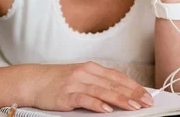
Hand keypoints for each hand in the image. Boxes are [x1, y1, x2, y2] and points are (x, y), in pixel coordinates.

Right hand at [33, 62, 152, 112]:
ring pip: (103, 91)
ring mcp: (76, 83)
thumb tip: (120, 94)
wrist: (32, 81)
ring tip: (133, 106)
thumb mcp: (80, 77)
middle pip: (114, 84)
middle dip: (133, 93)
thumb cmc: (57, 82)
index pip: (118, 77)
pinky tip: (107, 110)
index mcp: (92, 68)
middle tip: (146, 102)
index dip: (134, 85)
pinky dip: (97, 104)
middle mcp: (86, 73)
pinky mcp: (66, 94)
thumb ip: (98, 84)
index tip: (147, 94)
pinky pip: (84, 99)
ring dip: (120, 99)